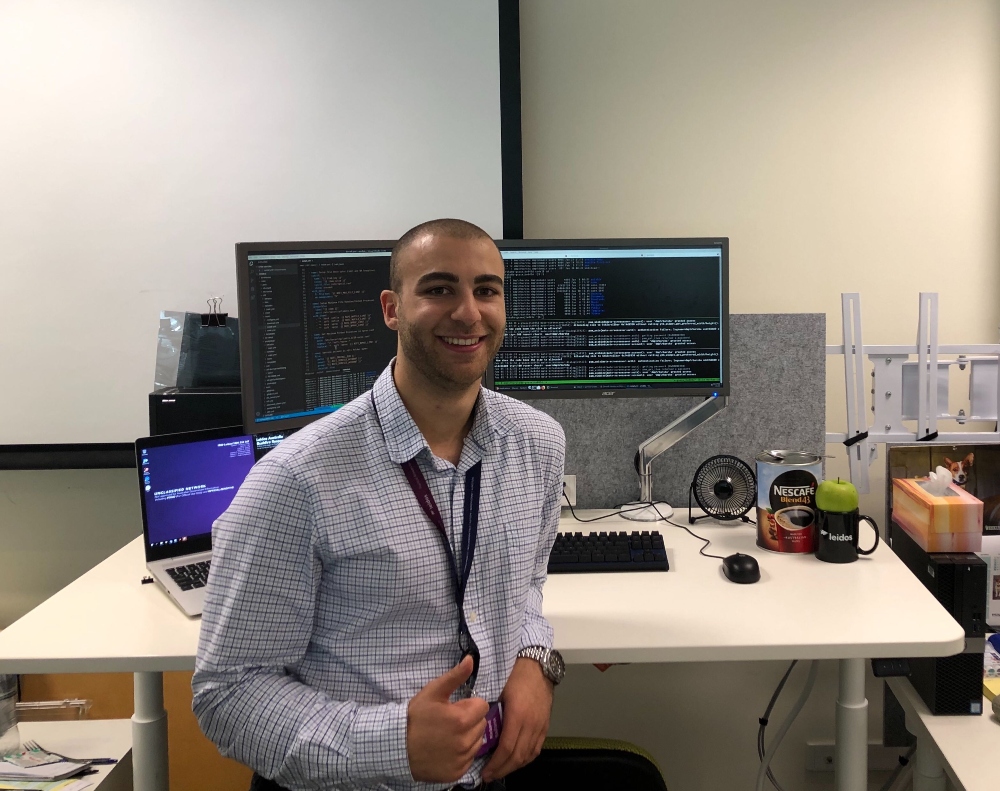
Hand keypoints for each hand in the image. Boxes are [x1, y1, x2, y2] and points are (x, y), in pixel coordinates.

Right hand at [407, 655, 489, 782]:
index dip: (469, 704)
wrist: (397, 745)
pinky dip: (462, 754)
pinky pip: (469, 759)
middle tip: (451, 720)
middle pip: (481, 724)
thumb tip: (470, 660)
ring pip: (477, 741)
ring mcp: (461, 759)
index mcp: (462, 719)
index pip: (482, 706)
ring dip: (468, 736)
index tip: (456, 707)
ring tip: (448, 734)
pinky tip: (447, 748)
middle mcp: (465, 741)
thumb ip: (455, 676)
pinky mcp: (457, 773)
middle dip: (470, 720)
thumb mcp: (433, 691)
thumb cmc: (415, 716)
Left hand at [482, 657, 553, 781]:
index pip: (506, 748)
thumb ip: (489, 710)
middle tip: (489, 775)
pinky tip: (516, 761)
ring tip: (500, 770)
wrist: (538, 666)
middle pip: (517, 756)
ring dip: (513, 767)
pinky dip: (525, 759)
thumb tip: (474, 726)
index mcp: (517, 715)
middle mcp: (530, 724)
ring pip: (528, 756)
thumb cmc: (514, 675)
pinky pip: (536, 749)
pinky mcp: (545, 726)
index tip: (484, 771)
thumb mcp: (498, 690)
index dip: (495, 763)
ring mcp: (540, 726)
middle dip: (502, 769)